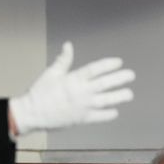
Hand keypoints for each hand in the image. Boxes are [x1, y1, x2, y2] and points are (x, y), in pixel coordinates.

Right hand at [8, 41, 134, 133]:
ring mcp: (83, 106)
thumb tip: (69, 45)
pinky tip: (115, 111)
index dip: (108, 65)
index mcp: (73, 79)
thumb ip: (63, 60)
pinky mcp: (82, 119)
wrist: (31, 114)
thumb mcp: (51, 73)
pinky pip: (99, 117)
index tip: (118, 62)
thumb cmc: (40, 92)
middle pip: (105, 83)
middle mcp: (81, 92)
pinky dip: (108, 114)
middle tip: (131, 75)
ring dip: (119, 97)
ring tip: (129, 94)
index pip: (95, 69)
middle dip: (119, 78)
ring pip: (106, 100)